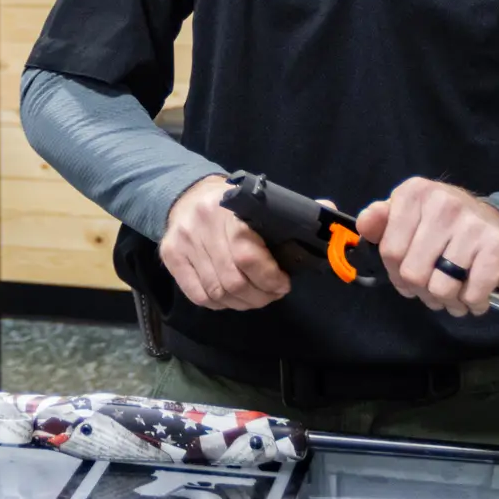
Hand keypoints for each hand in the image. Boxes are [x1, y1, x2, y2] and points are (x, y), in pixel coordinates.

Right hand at [159, 176, 290, 311]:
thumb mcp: (259, 204)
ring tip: (254, 298)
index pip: (248, 256)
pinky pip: (197, 295)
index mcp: (231, 209)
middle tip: (271, 294)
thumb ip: (290, 213)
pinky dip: (219, 304)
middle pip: (233, 280)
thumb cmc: (231, 205)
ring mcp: (184, 242)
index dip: (269, 278)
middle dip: (259, 295)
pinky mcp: (170, 256)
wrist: (187, 194)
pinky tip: (231, 298)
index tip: (283, 283)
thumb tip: (327, 213)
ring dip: (241, 303)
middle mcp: (203, 224)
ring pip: (217, 292)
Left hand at [355, 177, 498, 316]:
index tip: (408, 273)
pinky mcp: (498, 247)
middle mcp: (443, 203)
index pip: (390, 251)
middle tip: (434, 286)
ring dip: (447, 300)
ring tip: (455, 290)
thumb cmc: (445, 228)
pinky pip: (472, 294)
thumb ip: (381, 221)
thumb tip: (365, 223)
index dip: (396, 273)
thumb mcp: (408, 217)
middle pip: (413, 272)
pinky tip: (475, 293)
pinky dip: (472, 303)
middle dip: (422, 290)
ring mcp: (473, 224)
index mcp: (414, 193)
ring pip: (441, 288)